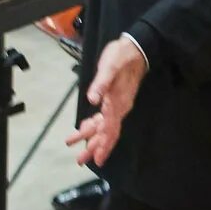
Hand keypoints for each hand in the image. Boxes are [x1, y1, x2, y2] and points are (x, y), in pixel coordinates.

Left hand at [69, 34, 146, 167]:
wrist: (135, 49)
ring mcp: (117, 104)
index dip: (103, 145)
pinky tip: (83, 127)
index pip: (110, 129)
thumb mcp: (109, 67)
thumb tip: (92, 99)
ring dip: (90, 137)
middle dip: (94, 147)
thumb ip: (100, 84)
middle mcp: (119, 107)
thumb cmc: (121, 57)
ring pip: (103, 126)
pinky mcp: (114, 99)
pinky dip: (93, 124)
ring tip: (75, 146)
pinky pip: (103, 117)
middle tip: (81, 161)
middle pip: (107, 133)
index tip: (97, 160)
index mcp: (117, 103)